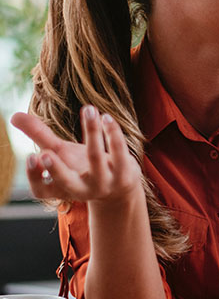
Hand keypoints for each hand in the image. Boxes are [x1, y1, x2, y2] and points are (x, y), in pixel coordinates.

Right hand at [11, 107, 141, 203]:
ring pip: (96, 157)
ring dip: (92, 132)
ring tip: (88, 108)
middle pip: (68, 182)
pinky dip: (112, 133)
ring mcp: (105, 184)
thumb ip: (39, 135)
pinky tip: (106, 117)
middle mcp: (82, 190)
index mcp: (61, 189)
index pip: (41, 190)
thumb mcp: (60, 153)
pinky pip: (119, 152)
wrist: (120, 187)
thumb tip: (13, 115)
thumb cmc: (82, 167)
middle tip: (45, 153)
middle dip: (56, 169)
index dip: (35, 176)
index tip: (33, 156)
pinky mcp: (125, 175)